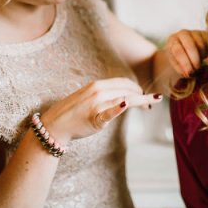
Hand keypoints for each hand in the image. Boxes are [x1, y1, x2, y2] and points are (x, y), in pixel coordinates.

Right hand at [40, 77, 161, 144]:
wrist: (55, 124)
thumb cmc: (75, 111)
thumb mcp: (90, 96)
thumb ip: (106, 93)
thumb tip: (124, 95)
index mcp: (98, 85)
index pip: (124, 83)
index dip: (137, 88)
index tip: (145, 94)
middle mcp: (99, 91)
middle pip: (128, 90)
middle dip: (143, 95)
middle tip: (152, 102)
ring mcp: (97, 104)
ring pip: (124, 99)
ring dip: (140, 101)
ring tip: (151, 104)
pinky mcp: (95, 118)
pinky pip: (108, 112)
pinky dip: (117, 108)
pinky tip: (125, 104)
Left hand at [165, 29, 207, 76]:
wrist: (184, 49)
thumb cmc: (178, 58)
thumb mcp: (176, 64)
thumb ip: (182, 69)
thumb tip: (190, 73)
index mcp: (172, 41)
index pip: (178, 51)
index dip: (185, 63)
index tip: (189, 72)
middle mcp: (183, 34)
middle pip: (190, 45)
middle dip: (194, 59)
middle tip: (196, 69)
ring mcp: (194, 32)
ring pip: (201, 45)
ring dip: (201, 57)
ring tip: (198, 63)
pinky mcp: (205, 34)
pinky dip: (207, 54)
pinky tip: (203, 57)